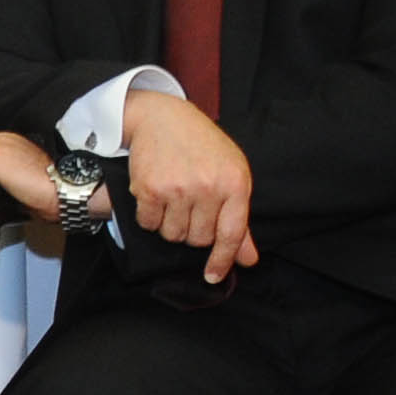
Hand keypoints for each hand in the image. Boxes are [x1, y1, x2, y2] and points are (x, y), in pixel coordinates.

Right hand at [121, 90, 262, 279]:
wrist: (163, 118)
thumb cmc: (202, 147)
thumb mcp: (231, 176)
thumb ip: (238, 220)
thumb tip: (247, 259)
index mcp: (235, 183)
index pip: (231, 234)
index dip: (222, 259)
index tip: (213, 276)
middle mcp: (208, 187)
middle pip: (198, 239)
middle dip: (192, 232)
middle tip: (189, 209)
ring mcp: (177, 189)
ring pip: (172, 235)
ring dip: (170, 225)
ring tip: (172, 201)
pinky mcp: (149, 189)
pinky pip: (148, 223)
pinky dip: (150, 217)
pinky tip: (155, 197)